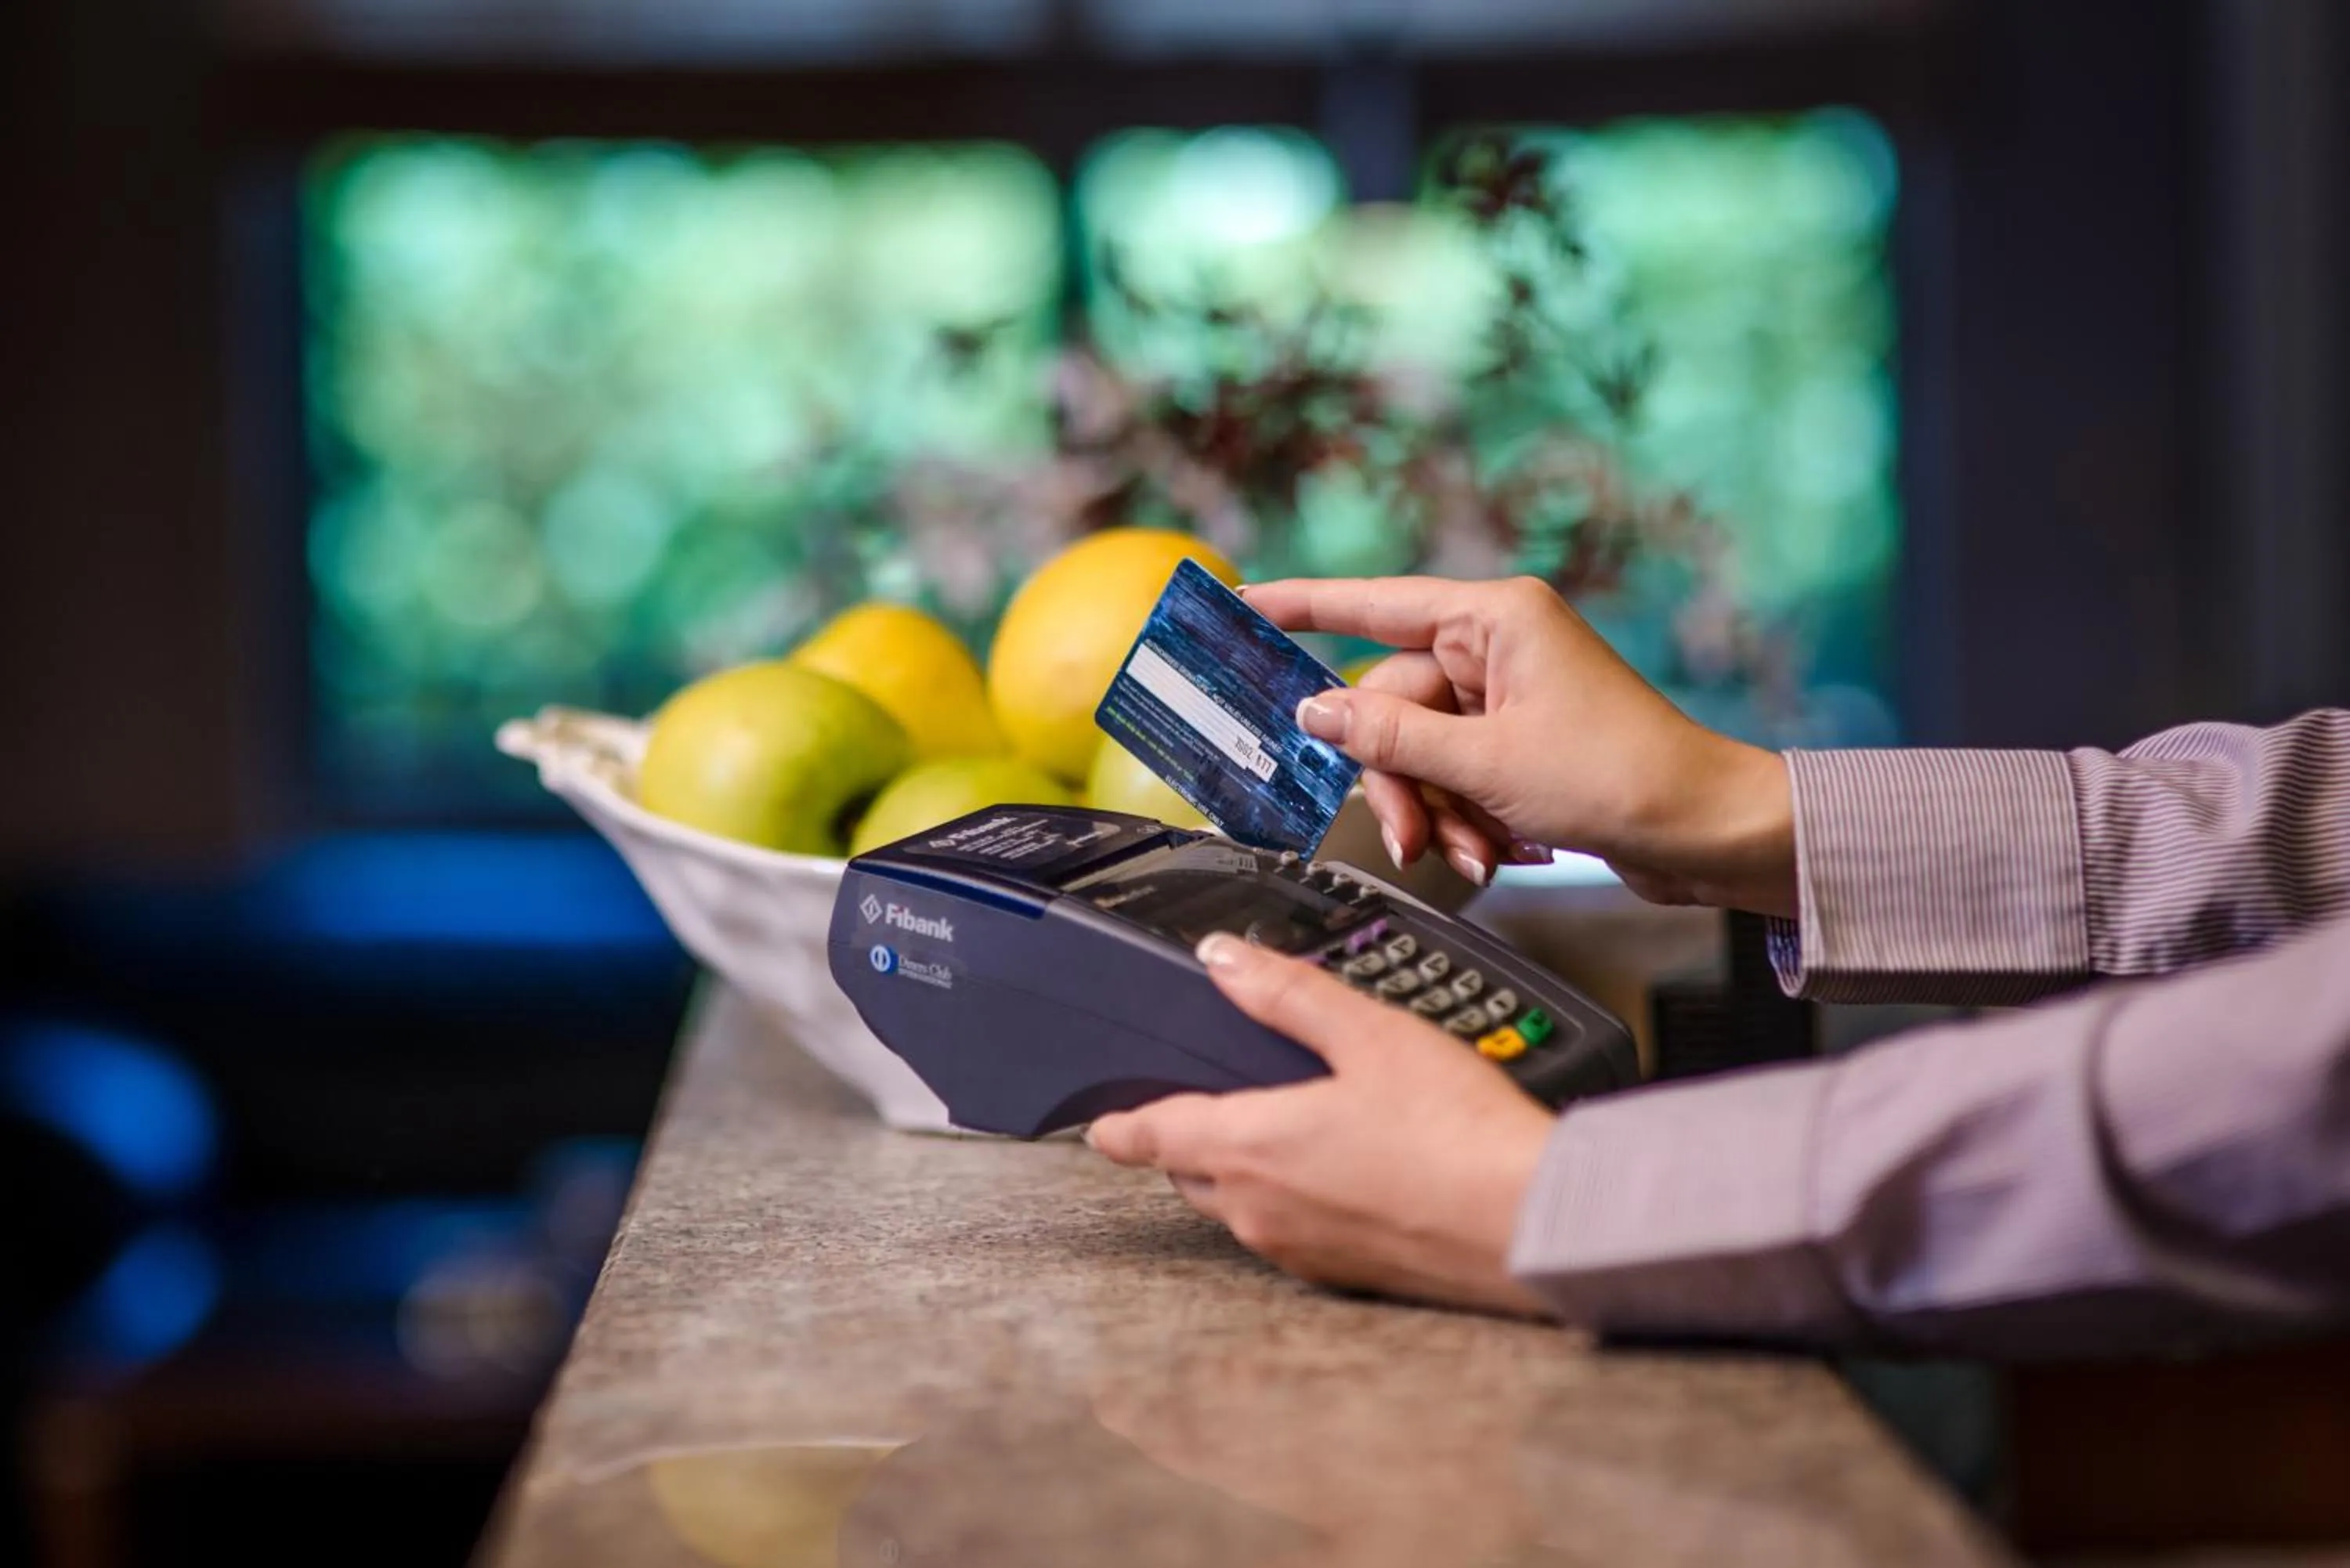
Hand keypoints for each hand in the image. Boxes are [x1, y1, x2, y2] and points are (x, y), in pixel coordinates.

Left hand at [1087, 932, 1556, 1315]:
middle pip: (1191, 1171)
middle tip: (1213, 1101)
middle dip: (1189, 1138)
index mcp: (1251, 1148)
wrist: (1530, 1225)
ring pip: (1240, 1206)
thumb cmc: (1459, 1136)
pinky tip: (1348, 1172)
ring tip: (1293, 1126)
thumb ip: (1288, 995)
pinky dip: (1296, 1200)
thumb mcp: (1371, 1036)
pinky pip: (1289, 1234)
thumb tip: (1225, 960)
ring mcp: (1299, 1251)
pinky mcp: (1342, 1276)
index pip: (1152, 1134)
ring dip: (1245, 1170)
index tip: (1099, 1123)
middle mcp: (1260, 1210)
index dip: (1119, 1124)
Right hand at [1246, 575, 1796, 915]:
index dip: (1304, 605)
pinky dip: (1467, 817)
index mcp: (1494, 619)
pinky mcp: (1523, 741)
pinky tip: (1501, 850)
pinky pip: (1458, 773)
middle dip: (1400, 780)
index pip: (1374, 603)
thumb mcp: (1486, 764)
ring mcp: (1511, 695)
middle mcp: (1499, 646)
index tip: (1245, 601)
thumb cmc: (1623, 779)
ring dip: (1437, 810)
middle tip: (1409, 838)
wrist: (1707, 833)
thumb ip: (1390, 739)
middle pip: (1392, 704)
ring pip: (1421, 751)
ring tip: (1474, 854)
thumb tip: (1317, 712)